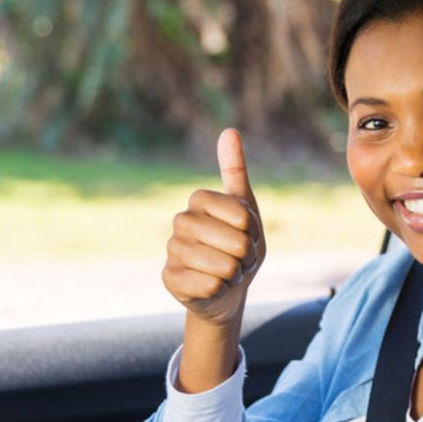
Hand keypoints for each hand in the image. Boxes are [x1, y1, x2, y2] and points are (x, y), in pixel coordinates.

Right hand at [162, 129, 265, 325]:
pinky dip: (220, 290)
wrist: (225, 290)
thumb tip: (229, 130)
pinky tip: (212, 287)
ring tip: (226, 272)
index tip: (247, 235)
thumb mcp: (246, 210)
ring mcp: (172, 250)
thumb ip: (235, 171)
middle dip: (246, 256)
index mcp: (199, 200)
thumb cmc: (238, 248)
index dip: (253, 232)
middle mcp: (180, 221)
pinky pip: (210, 286)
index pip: (244, 216)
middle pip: (236, 242)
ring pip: (224, 266)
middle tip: (238, 259)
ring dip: (234, 274)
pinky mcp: (169, 278)